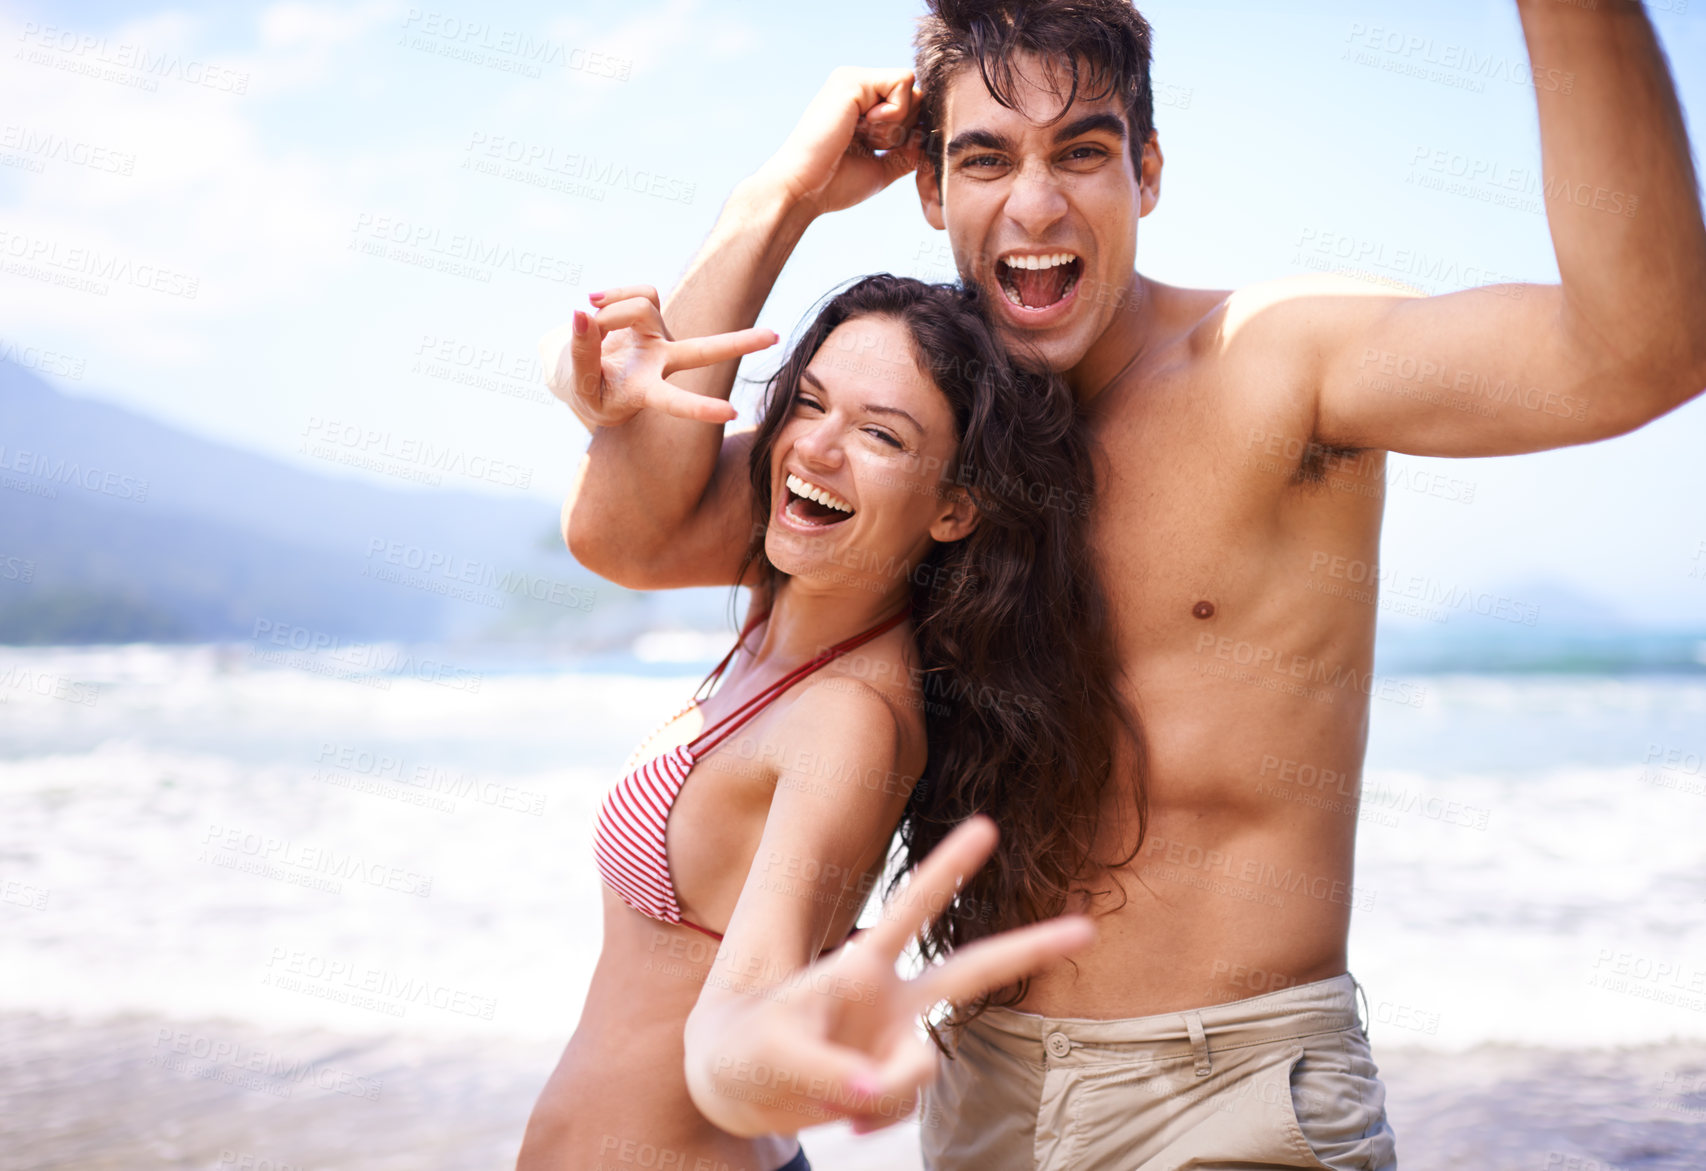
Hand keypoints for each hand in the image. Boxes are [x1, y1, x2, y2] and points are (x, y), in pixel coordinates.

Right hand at [539, 286, 777, 429]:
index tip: (731, 414)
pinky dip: (613, 293)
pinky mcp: (652, 316)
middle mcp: (662, 365)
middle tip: (776, 336)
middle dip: (739, 343)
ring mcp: (661, 339)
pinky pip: (638, 292)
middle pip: (704, 351)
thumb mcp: (576, 382)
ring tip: (586, 318)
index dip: (700, 408)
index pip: (675, 402)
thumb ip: (579, 351)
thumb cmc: (586, 391)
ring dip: (609, 310)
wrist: (584, 376)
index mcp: (645, 392)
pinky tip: (592, 301)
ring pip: (642, 306)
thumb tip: (581, 312)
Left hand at [683, 817, 1094, 1137]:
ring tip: (838, 1098)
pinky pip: (900, 1107)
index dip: (947, 868)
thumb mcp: (771, 1055)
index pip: (909, 910)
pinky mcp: (890, 1082)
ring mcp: (895, 1040)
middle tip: (1087, 927)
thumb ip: (831, 1074)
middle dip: (1028, 948)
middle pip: (970, 971)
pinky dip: (873, 1116)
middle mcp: (890, 996)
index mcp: (860, 964)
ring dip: (885, 1093)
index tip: (988, 826)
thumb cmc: (745, 1047)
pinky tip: (844, 1115)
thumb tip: (878, 1095)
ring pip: (923, 1068)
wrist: (732, 1085)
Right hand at [753, 67, 921, 216]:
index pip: (912, 106)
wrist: (804, 190)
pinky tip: (862, 127)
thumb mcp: (883, 167)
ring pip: (912, 89)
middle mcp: (858, 86)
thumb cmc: (835, 184)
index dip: (909, 133)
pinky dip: (893, 114)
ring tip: (861, 137)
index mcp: (862, 104)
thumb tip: (931, 135)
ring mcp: (854, 80)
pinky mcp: (853, 80)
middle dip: (903, 130)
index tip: (878, 151)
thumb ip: (908, 151)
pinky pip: (903, 83)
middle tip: (867, 144)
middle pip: (916, 96)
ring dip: (896, 125)